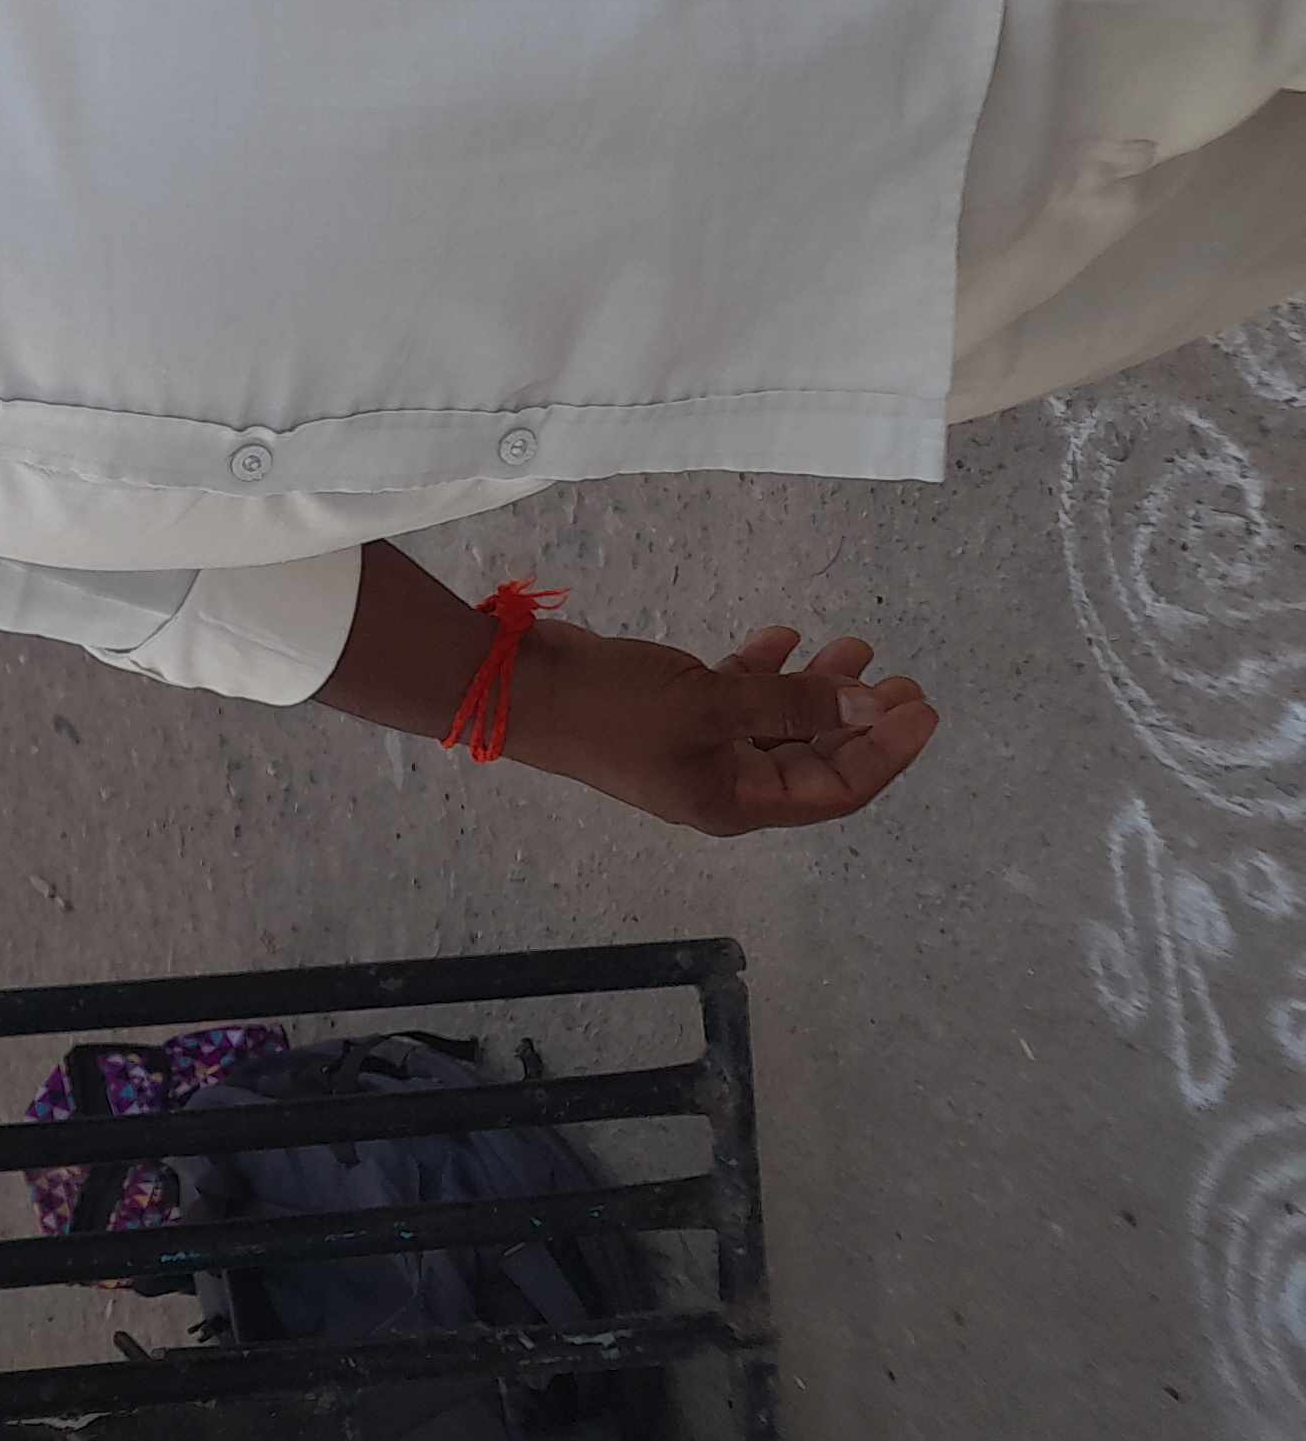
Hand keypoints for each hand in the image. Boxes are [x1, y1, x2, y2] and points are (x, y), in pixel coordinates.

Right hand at [509, 617, 938, 836]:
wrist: (520, 689)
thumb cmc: (615, 709)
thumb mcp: (709, 705)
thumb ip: (790, 704)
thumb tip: (867, 705)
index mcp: (738, 802)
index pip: (835, 789)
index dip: (883, 753)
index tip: (920, 708)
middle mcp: (726, 784)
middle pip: (815, 758)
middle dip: (860, 719)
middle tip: (900, 677)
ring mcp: (700, 749)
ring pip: (782, 724)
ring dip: (819, 689)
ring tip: (853, 645)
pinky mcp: (675, 714)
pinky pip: (739, 698)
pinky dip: (765, 671)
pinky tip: (783, 637)